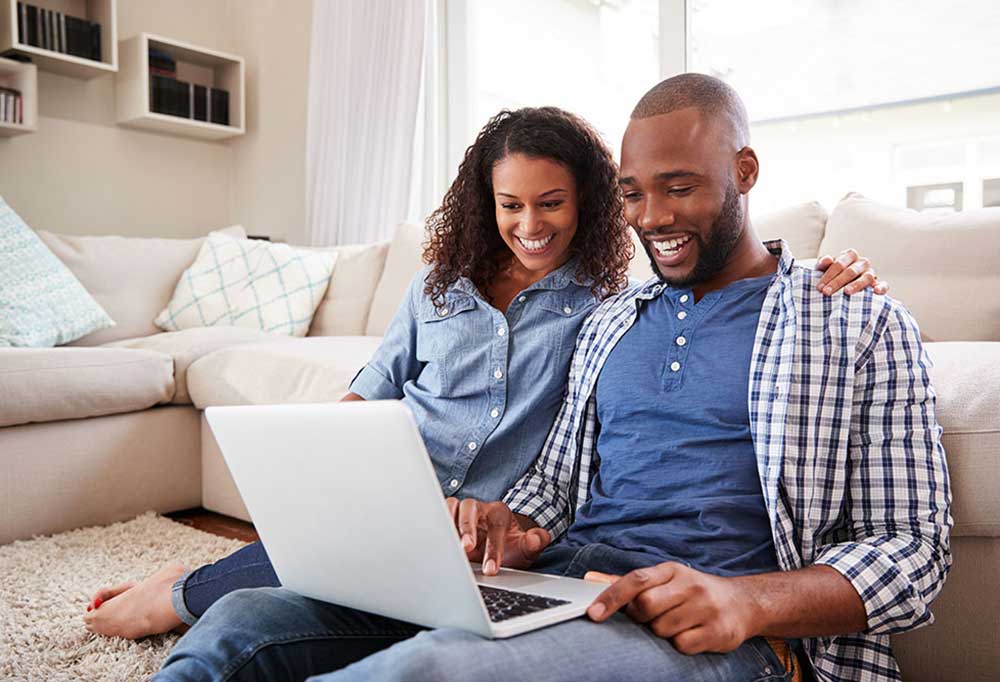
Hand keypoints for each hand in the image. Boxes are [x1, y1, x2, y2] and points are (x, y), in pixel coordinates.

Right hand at [445, 498, 550, 575]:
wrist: (500, 544)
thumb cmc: (510, 546)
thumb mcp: (526, 548)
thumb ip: (534, 543)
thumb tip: (536, 538)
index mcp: (500, 513)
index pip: (496, 527)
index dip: (493, 549)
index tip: (491, 569)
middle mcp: (479, 508)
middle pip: (470, 507)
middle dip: (467, 528)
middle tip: (465, 549)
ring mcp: (461, 512)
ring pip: (451, 506)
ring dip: (447, 523)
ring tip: (446, 544)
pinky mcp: (448, 518)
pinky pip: (438, 513)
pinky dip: (435, 524)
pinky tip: (434, 542)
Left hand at [586, 562, 757, 654]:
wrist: (743, 603)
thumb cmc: (694, 592)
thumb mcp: (665, 579)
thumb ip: (629, 583)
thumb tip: (590, 578)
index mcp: (672, 570)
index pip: (636, 579)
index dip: (612, 596)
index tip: (593, 613)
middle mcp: (690, 585)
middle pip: (646, 606)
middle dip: (641, 617)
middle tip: (651, 617)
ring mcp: (706, 607)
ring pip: (662, 629)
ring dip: (661, 632)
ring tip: (676, 624)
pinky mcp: (718, 631)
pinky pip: (682, 646)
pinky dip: (679, 645)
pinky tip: (690, 635)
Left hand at [815, 248, 889, 295]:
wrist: (839, 284)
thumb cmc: (831, 274)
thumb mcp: (823, 268)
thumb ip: (823, 263)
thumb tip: (827, 260)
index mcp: (849, 255)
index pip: (839, 263)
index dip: (829, 276)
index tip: (820, 287)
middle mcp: (862, 262)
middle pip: (851, 271)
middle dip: (837, 282)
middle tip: (827, 292)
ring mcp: (871, 273)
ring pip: (867, 277)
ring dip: (856, 285)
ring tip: (846, 292)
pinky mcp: (878, 284)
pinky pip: (884, 284)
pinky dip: (881, 287)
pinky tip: (876, 291)